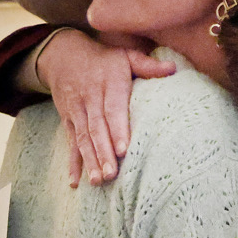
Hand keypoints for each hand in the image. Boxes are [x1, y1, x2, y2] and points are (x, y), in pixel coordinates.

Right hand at [36, 29, 175, 186]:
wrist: (63, 55)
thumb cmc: (104, 60)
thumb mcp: (125, 56)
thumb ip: (147, 65)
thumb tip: (173, 69)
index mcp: (108, 83)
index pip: (112, 109)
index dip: (117, 130)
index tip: (123, 150)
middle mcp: (90, 98)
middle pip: (96, 128)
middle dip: (103, 152)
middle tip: (112, 174)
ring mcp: (77, 110)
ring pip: (83, 138)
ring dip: (90, 161)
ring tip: (97, 181)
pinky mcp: (68, 120)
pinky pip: (70, 143)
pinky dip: (72, 163)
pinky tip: (74, 182)